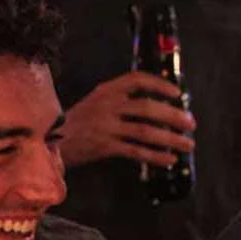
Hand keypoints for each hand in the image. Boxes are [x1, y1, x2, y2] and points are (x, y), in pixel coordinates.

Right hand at [60, 72, 194, 168]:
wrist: (50, 141)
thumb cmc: (78, 124)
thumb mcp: (95, 103)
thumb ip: (120, 102)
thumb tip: (157, 109)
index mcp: (106, 90)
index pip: (137, 79)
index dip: (159, 85)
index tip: (177, 93)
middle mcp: (106, 105)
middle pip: (146, 107)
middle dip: (173, 116)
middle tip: (191, 124)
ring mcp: (105, 126)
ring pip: (145, 131)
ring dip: (170, 138)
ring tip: (187, 144)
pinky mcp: (104, 146)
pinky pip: (136, 151)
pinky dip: (155, 156)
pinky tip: (169, 160)